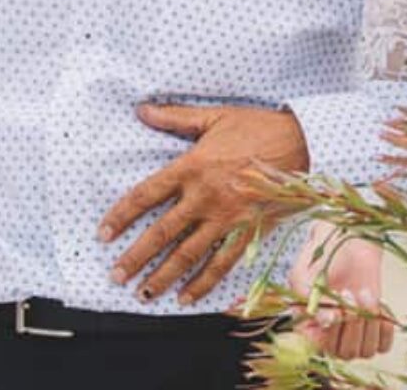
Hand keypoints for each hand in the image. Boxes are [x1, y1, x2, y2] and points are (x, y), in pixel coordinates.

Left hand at [99, 103, 309, 304]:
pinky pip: (221, 262)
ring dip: (163, 276)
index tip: (103, 234)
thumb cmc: (257, 127)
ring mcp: (226, 217)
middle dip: (135, 258)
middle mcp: (204, 197)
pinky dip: (203, 282)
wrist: (303, 142)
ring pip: (187, 254)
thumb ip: (176, 117)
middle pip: (161, 233)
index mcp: (191, 167)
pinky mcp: (248, 230)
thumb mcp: (215, 117)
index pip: (146, 195)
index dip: (121, 216)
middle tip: (115, 276)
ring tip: (144, 293)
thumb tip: (142, 110)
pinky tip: (187, 297)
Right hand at [289, 220, 393, 360]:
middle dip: (350, 324)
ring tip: (362, 293)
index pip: (318, 348)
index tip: (334, 309)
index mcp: (307, 328)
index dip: (329, 333)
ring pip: (365, 351)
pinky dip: (384, 328)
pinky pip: (383, 345)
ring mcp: (354, 334)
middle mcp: (331, 337)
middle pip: (344, 353)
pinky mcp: (374, 327)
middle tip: (347, 292)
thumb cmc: (322, 256)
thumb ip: (306, 297)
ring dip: (368, 324)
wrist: (349, 239)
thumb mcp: (302, 273)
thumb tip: (325, 320)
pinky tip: (379, 305)